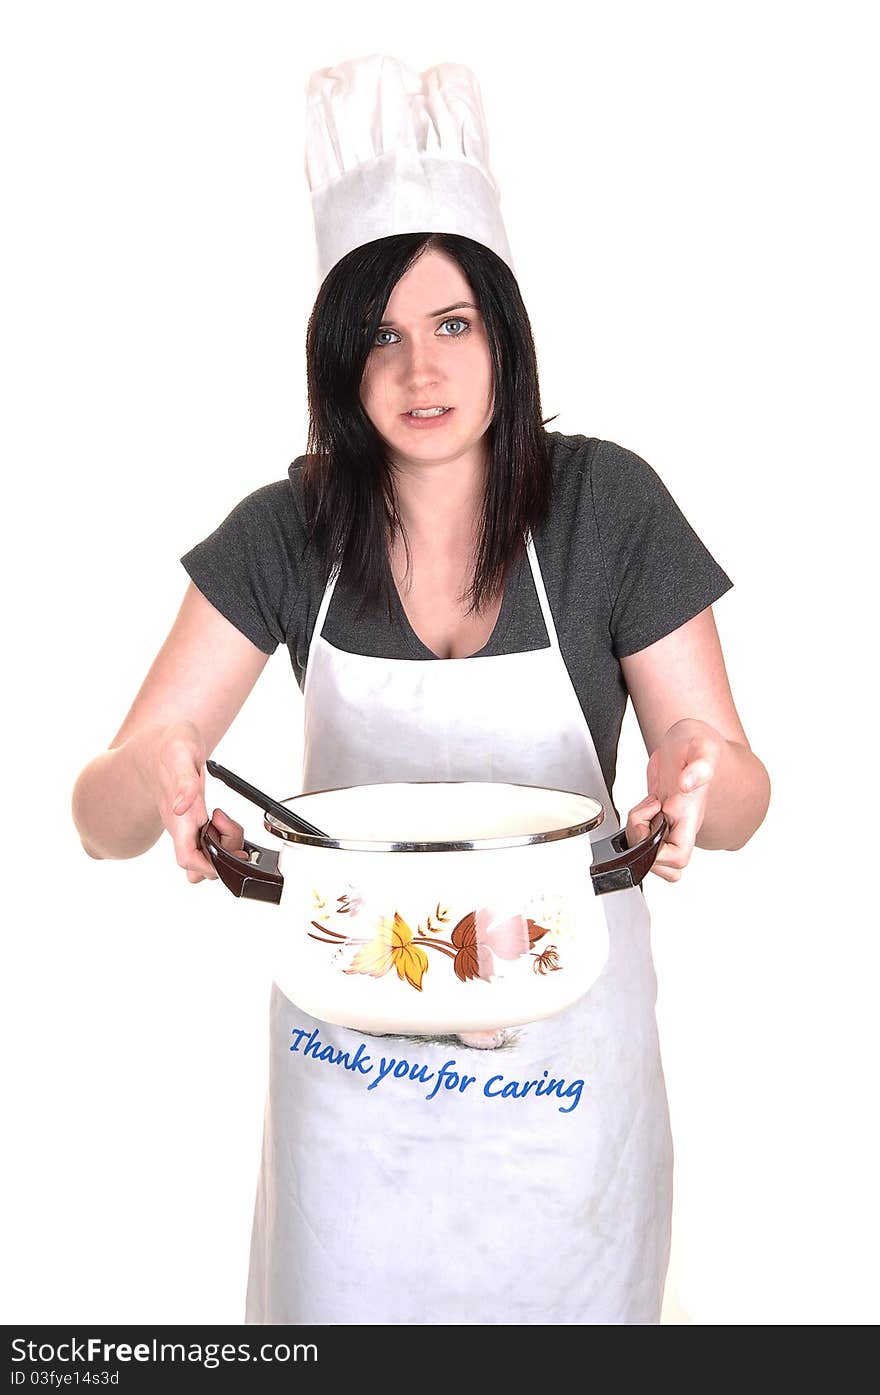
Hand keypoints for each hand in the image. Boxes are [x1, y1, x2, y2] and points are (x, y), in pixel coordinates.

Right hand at [150, 720, 247, 883]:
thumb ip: (184, 781)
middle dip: (225, 856)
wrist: (158, 745)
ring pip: (206, 857)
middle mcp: (181, 828)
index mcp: (177, 818)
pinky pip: (209, 843)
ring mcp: (186, 827)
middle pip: (201, 865)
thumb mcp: (180, 752)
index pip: (188, 860)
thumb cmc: (169, 747)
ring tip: (225, 821)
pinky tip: (223, 819)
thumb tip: (182, 808)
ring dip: (226, 846)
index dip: (210, 866)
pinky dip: (224, 836)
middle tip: (229, 826)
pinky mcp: (193, 822)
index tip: (229, 851)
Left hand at [625, 718, 724, 882]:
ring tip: (645, 807)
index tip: (653, 820)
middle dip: (642, 849)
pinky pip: (640, 835)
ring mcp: (667, 821)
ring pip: (649, 852)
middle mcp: (679, 824)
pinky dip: (633, 824)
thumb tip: (688, 784)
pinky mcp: (655, 815)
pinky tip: (643, 804)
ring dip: (636, 835)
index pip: (678, 857)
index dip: (659, 853)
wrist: (690, 741)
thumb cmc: (697, 744)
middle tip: (642, 821)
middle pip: (663, 866)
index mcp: (690, 816)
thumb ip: (701, 765)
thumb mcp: (702, 744)